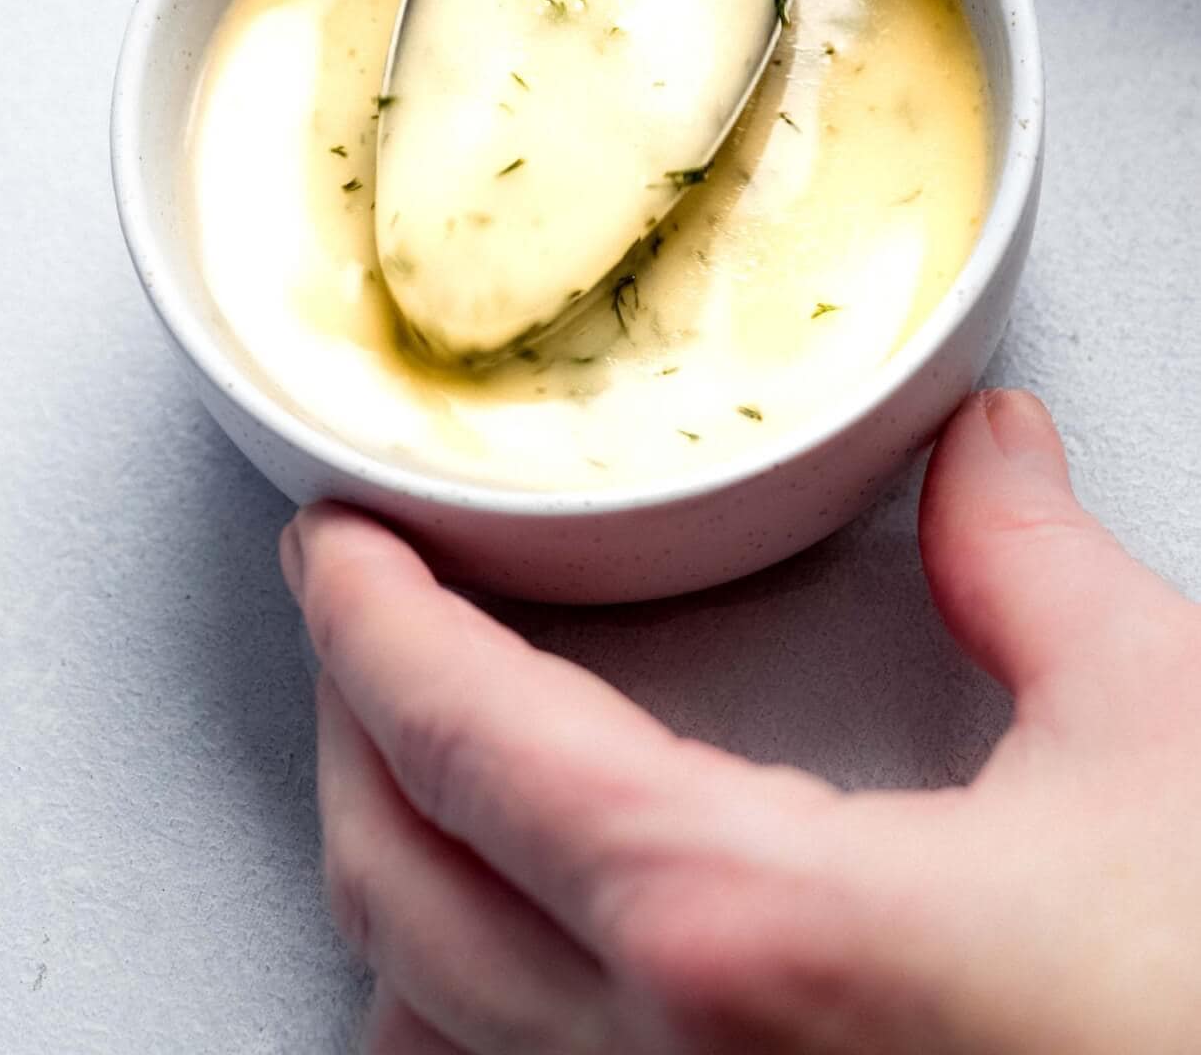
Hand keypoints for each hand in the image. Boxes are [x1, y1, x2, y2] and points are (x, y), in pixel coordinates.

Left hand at [283, 390, 1200, 1053]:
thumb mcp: (1156, 736)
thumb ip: (1034, 570)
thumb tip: (985, 458)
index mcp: (743, 928)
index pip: (464, 741)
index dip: (369, 620)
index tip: (336, 544)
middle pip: (394, 881)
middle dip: (345, 721)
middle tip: (357, 614)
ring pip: (420, 1032)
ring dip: (386, 881)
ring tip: (409, 768)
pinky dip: (458, 1022)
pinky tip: (510, 963)